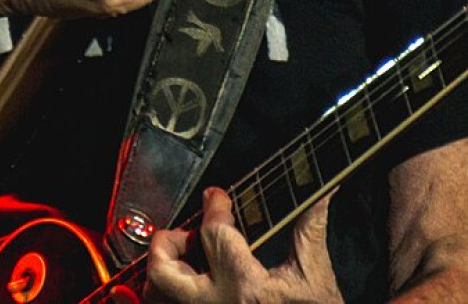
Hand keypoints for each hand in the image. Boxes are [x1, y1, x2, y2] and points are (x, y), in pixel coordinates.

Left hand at [144, 187, 342, 303]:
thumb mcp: (316, 275)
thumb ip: (310, 227)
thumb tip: (320, 189)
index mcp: (247, 288)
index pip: (213, 233)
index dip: (214, 206)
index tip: (216, 197)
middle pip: (165, 273)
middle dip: (166, 243)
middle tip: (184, 231)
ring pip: (161, 295)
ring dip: (168, 270)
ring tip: (187, 256)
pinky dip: (176, 292)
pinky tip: (195, 278)